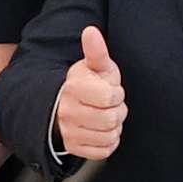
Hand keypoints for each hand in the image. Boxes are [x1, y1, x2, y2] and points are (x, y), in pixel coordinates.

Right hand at [54, 25, 126, 162]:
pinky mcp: (74, 148)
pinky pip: (104, 150)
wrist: (65, 105)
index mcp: (74, 88)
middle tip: (109, 105)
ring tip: (104, 115)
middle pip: (112, 118)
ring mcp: (69, 132)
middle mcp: (68, 112)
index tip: (110, 89)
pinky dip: (109, 141)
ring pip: (109, 135)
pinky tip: (101, 129)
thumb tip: (91, 31)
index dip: (116, 93)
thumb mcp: (95, 65)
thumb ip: (96, 50)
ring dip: (114, 127)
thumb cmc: (87, 83)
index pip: (111, 96)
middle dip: (117, 110)